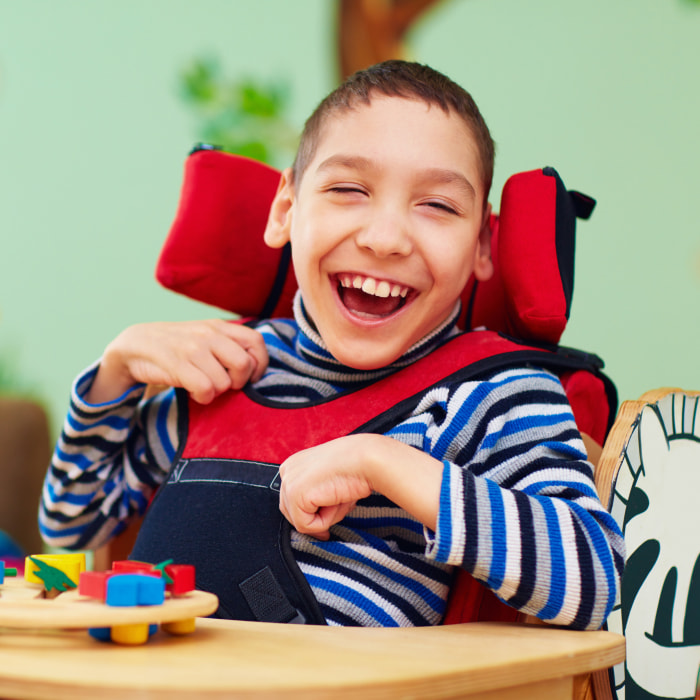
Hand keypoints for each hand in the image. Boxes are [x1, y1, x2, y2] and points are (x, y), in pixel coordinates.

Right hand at [87, 319, 267, 403]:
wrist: (135, 346)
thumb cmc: (177, 347)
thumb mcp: (205, 337)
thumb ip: (229, 345)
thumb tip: (255, 367)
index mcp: (219, 326)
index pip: (256, 341)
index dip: (259, 364)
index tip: (250, 377)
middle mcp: (209, 334)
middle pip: (244, 364)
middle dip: (239, 382)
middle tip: (226, 385)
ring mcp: (193, 348)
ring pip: (224, 382)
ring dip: (216, 392)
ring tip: (203, 386)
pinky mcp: (177, 364)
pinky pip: (205, 389)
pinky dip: (203, 397)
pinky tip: (194, 392)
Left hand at [278, 434, 442, 539]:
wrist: (367, 459)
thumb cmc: (356, 467)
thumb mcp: (329, 480)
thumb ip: (316, 495)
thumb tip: (314, 524)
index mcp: (294, 464)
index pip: (293, 500)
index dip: (313, 512)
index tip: (328, 516)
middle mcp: (287, 471)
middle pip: (292, 513)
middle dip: (317, 517)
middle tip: (340, 505)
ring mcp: (288, 483)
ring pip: (301, 521)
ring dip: (325, 517)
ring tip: (341, 498)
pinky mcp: (295, 495)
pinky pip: (306, 526)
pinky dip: (326, 520)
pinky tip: (337, 500)